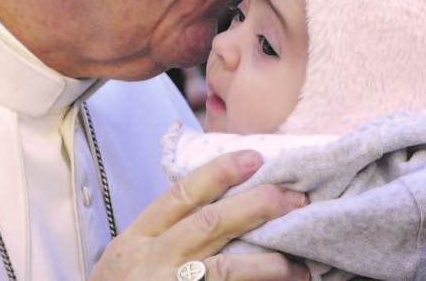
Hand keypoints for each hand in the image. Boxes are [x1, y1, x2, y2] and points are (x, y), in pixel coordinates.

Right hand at [90, 150, 309, 280]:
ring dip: (268, 264)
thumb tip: (221, 204)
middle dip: (256, 207)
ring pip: (225, 268)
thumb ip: (163, 232)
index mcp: (136, 239)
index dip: (220, 172)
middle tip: (295, 199)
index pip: (181, 194)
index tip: (255, 158)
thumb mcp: (127, 258)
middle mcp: (151, 260)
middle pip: (210, 223)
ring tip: (299, 264)